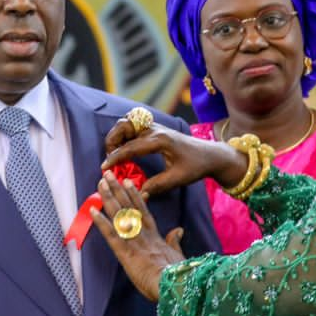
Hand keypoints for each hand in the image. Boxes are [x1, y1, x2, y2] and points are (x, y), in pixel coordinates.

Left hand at [89, 173, 183, 300]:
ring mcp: (133, 241)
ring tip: (101, 183)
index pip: (143, 211)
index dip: (134, 196)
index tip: (127, 182)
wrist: (174, 285)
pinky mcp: (125, 252)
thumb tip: (179, 230)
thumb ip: (175, 241)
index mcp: (155, 236)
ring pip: (119, 215)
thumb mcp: (178, 255)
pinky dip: (101, 222)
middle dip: (118, 189)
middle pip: (128, 207)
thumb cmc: (177, 275)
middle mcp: (143, 234)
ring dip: (108, 198)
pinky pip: (111, 234)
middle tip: (109, 175)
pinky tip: (93, 210)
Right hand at [102, 119, 247, 196]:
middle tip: (110, 157)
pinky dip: (125, 134)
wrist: (211, 154)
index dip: (115, 157)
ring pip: (128, 122)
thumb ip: (157, 186)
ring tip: (115, 152)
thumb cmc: (196, 166)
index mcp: (160, 140)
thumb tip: (138, 193)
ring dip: (117, 134)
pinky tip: (125, 148)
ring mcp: (155, 127)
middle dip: (112, 139)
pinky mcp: (156, 129)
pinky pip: (134, 125)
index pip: (130, 147)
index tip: (104, 167)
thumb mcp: (178, 179)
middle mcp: (155, 130)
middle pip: (125, 125)